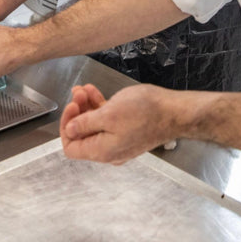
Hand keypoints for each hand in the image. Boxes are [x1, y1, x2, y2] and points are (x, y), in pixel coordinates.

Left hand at [60, 83, 179, 163]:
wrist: (174, 112)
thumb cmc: (144, 112)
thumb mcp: (109, 115)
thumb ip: (85, 124)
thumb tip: (70, 130)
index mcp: (102, 151)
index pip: (71, 148)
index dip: (66, 126)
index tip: (71, 106)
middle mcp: (109, 151)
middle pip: (82, 135)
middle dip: (77, 112)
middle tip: (78, 93)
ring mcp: (119, 141)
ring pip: (94, 125)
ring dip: (86, 107)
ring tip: (85, 89)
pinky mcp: (128, 131)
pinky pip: (107, 122)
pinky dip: (99, 107)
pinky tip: (94, 92)